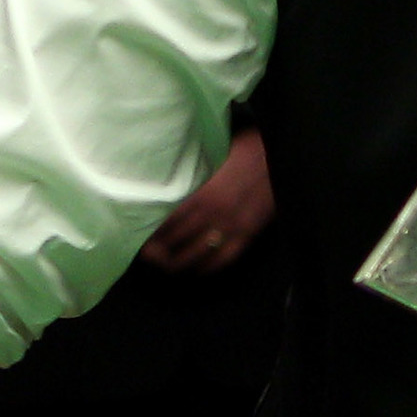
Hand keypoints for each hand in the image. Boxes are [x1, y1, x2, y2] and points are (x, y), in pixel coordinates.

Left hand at [140, 129, 273, 273]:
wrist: (279, 155)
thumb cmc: (245, 148)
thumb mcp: (212, 153)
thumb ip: (190, 170)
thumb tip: (162, 177)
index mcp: (200, 191)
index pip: (165, 220)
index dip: (148, 230)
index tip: (137, 234)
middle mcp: (212, 213)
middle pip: (176, 241)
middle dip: (157, 251)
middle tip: (147, 254)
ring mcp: (231, 227)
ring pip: (197, 254)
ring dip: (177, 263)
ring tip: (165, 264)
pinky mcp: (247, 234)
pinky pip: (224, 259)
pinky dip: (208, 267)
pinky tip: (197, 268)